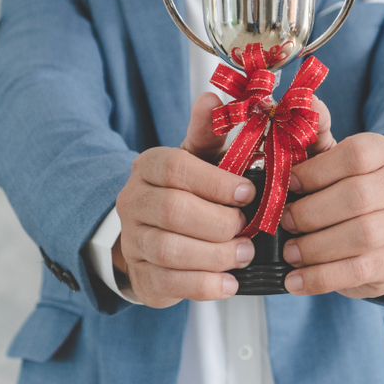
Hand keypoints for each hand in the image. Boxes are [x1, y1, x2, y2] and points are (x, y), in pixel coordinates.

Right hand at [113, 93, 255, 307]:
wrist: (156, 232)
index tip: (247, 193)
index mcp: (150, 167)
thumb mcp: (201, 157)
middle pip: (173, 211)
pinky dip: (204, 286)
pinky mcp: (142, 277)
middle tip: (249, 228)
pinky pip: (169, 283)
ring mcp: (134, 241)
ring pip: (169, 250)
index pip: (175, 168)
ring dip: (214, 255)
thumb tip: (213, 96)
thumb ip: (209, 130)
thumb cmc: (191, 189)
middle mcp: (134, 202)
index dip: (215, 182)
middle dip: (218, 223)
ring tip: (244, 254)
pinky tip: (228, 284)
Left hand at [279, 132, 383, 299]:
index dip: (318, 170)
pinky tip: (296, 280)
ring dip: (316, 246)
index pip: (357, 155)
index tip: (289, 183)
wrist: (369, 234)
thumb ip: (308, 132)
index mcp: (383, 153)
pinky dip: (321, 277)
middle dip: (312, 212)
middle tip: (282, 221)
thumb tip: (286, 102)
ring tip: (289, 252)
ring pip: (362, 235)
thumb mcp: (324, 158)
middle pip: (358, 196)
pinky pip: (359, 271)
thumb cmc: (337, 188)